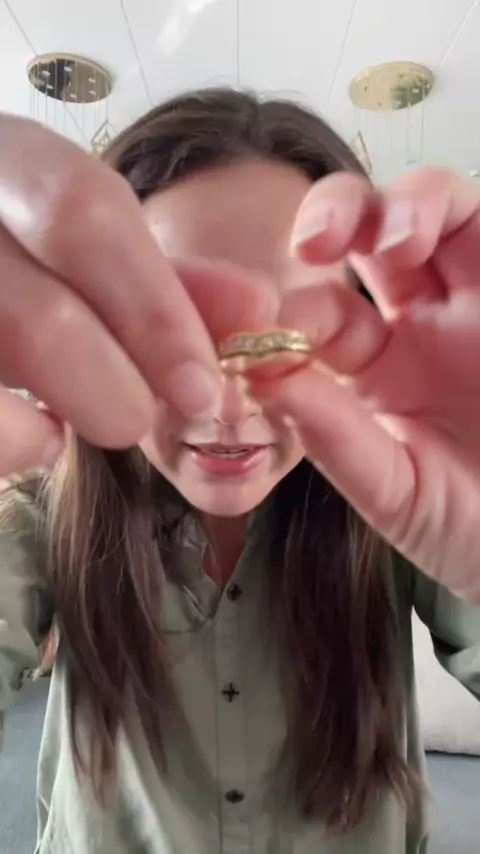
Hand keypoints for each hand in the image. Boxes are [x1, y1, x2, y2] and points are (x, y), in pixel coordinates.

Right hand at [0, 116, 272, 477]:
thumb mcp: (93, 262)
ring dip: (73, 412)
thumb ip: (169, 282)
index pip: (84, 211)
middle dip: (117, 388)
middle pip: (38, 315)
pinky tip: (39, 439)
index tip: (202, 385)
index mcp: (5, 163)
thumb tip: (256, 310)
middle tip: (145, 419)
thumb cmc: (30, 272)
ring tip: (101, 418)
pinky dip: (17, 444)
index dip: (157, 311)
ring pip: (7, 352)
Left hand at [253, 169, 479, 599]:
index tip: (268, 335)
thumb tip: (259, 371)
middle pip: (371, 233)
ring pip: (443, 212)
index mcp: (378, 367)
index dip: (292, 310)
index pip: (321, 310)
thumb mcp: (395, 491)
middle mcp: (425, 322)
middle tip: (315, 243)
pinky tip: (438, 239)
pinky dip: (462, 218)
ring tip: (398, 240)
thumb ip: (332, 435)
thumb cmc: (472, 531)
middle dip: (337, 215)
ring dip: (411, 204)